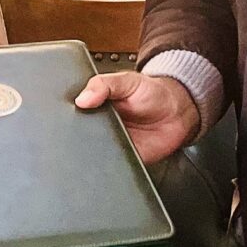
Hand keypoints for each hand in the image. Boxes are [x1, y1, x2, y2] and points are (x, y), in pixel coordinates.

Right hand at [73, 70, 201, 164]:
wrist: (177, 113)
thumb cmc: (153, 93)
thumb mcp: (127, 80)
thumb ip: (104, 85)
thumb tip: (82, 98)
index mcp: (95, 105)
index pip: (73, 112)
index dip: (69, 113)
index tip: (72, 112)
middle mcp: (98, 125)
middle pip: (78, 134)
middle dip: (78, 134)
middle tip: (88, 129)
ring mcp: (109, 143)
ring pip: (90, 152)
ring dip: (92, 151)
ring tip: (100, 142)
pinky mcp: (121, 159)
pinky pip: (110, 165)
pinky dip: (109, 165)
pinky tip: (111, 158)